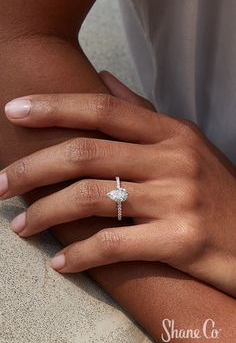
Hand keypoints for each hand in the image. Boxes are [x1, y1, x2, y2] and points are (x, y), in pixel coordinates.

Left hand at [1, 72, 235, 295]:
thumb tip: (102, 80)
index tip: (13, 111)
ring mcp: (178, 200)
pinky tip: (61, 261)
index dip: (55, 107)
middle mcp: (173, 160)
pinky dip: (81, 254)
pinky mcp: (181, 241)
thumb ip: (141, 113)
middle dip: (32, 168)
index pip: (102, 111)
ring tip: (21, 227)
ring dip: (46, 214)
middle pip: (86, 154)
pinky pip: (115, 244)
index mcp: (171, 133)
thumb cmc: (215, 190)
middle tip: (0, 184)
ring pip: (92, 198)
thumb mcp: (185, 144)